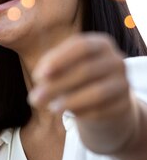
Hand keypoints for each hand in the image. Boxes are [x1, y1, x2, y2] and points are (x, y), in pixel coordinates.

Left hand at [28, 32, 134, 153]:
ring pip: (97, 92)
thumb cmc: (78, 79)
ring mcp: (123, 83)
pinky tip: (69, 115)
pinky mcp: (124, 105)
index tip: (38, 76)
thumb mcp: (65, 68)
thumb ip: (51, 70)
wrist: (108, 102)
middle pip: (86, 70)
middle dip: (57, 85)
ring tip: (51, 108)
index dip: (59, 59)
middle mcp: (116, 61)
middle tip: (34, 99)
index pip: (81, 46)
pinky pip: (102, 110)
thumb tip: (40, 79)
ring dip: (70, 101)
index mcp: (100, 44)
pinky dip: (82, 113)